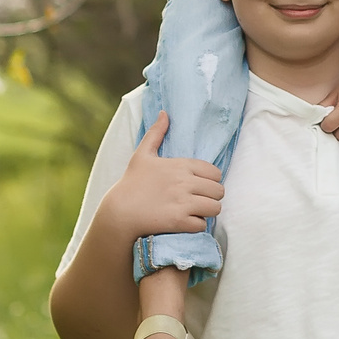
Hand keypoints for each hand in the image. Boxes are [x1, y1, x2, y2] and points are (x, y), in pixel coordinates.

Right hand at [96, 113, 221, 244]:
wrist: (119, 211)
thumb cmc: (132, 182)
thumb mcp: (142, 154)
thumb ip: (156, 133)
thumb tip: (164, 113)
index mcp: (181, 166)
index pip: (215, 173)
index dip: (211, 181)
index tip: (200, 186)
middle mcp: (185, 183)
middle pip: (219, 191)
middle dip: (211, 197)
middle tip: (200, 200)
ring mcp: (183, 203)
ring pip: (215, 208)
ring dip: (207, 211)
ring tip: (197, 212)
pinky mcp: (179, 221)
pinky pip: (202, 224)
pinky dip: (197, 225)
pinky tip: (187, 223)